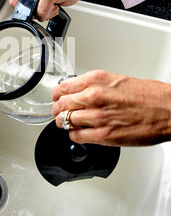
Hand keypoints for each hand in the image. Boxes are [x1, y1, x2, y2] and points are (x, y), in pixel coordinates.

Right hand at [9, 0, 127, 21]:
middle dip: (36, 11)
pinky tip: (53, 7)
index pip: (15, 0)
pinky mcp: (42, 4)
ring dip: (43, 13)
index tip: (35, 6)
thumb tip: (39, 16)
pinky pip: (40, 16)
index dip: (24, 6)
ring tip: (51, 5)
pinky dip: (47, 15)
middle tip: (46, 5)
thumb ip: (41, 7)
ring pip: (32, 14)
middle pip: (24, 9)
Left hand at [52, 70, 170, 146]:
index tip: (56, 97)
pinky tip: (80, 132)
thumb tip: (78, 91)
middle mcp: (94, 96)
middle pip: (60, 104)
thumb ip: (94, 85)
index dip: (56, 94)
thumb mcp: (116, 80)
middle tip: (58, 111)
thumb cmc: (149, 96)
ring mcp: (97, 117)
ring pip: (65, 121)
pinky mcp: (104, 135)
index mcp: (97, 80)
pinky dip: (74, 134)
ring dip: (64, 122)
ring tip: (68, 122)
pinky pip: (76, 136)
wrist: (168, 110)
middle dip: (57, 108)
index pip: (62, 87)